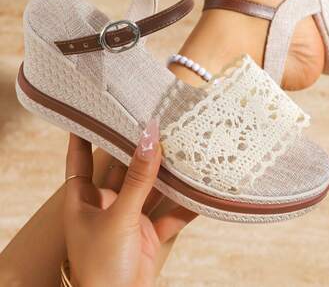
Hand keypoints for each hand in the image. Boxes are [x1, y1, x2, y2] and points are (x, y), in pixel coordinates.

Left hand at [64, 119, 194, 286]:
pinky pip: (169, 213)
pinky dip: (185, 204)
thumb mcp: (119, 217)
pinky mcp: (148, 235)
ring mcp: (128, 219)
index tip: (92, 108)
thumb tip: (149, 139)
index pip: (79, 157)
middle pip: (121, 168)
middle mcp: (105, 205)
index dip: (83, 133)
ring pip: (149, 188)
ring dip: (166, 173)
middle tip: (153, 120)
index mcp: (83, 200)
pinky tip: (201, 191)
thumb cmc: (101, 268)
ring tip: (183, 147)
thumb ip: (138, 178)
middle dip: (137, 148)